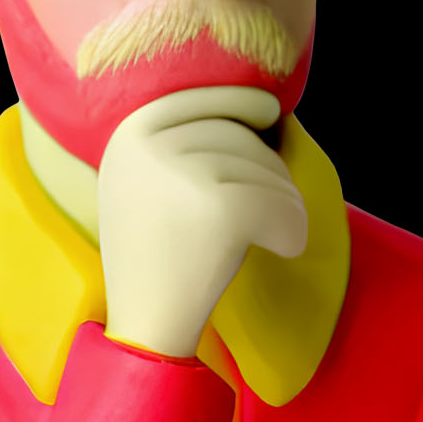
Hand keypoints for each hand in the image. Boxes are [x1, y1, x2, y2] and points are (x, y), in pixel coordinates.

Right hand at [97, 86, 308, 358]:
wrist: (145, 323)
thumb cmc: (156, 255)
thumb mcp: (140, 183)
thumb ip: (176, 142)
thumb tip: (254, 103)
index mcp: (129, 134)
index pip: (203, 98)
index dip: (242, 102)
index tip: (270, 113)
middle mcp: (150, 147)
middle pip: (239, 135)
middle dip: (268, 170)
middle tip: (271, 211)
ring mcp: (184, 175)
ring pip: (266, 169)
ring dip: (285, 202)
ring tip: (271, 235)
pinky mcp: (220, 209)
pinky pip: (280, 203)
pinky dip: (294, 227)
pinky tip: (284, 248)